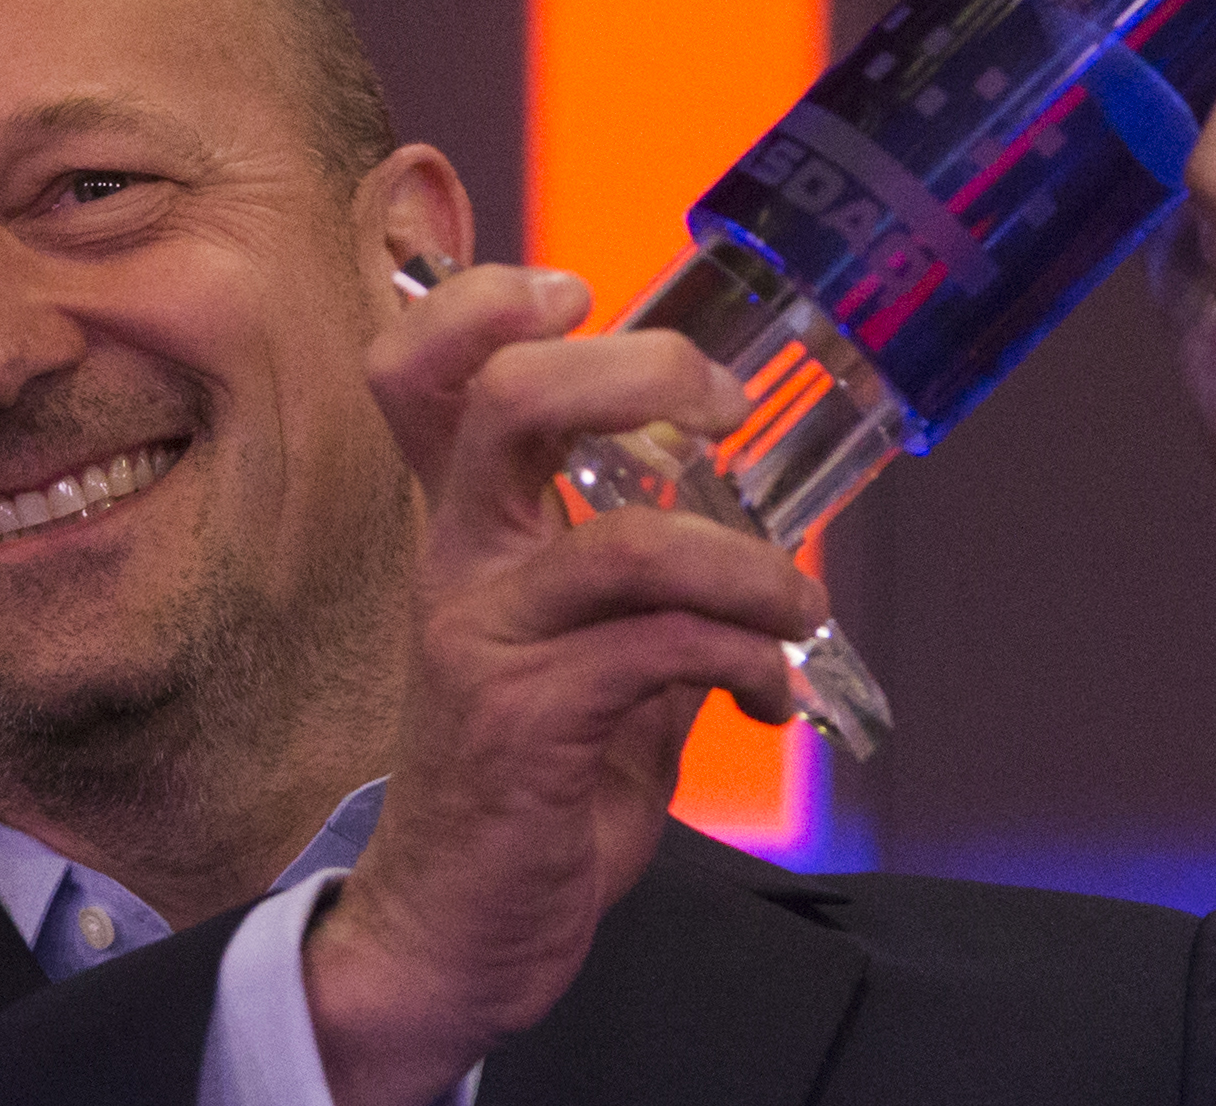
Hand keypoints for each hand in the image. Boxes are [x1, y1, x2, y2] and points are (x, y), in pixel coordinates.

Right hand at [303, 264, 824, 1104]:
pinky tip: (768, 695)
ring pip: (625, 543)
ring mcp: (482, 635)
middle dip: (639, 371)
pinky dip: (748, 660)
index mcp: (471, 523)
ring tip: (795, 610)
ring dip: (749, 568)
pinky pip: (662, 649)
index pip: (420, 370)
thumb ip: (655, 575)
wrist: (463, 924)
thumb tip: (767, 524)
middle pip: (509, 398)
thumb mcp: (594, 646)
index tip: (575, 291)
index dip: (482, 301)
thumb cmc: (537, 774)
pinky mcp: (522, 719)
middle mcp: (459, 559)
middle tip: (720, 409)